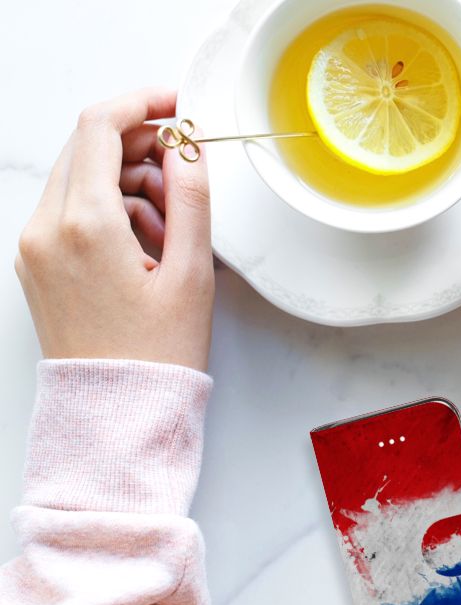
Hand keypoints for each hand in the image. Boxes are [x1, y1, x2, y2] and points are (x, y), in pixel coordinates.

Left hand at [15, 88, 213, 371]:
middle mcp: (46, 229)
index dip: (143, 103)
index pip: (101, 127)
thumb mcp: (191, 273)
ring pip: (81, 178)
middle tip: (185, 173)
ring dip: (129, 182)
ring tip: (173, 228)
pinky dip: (110, 209)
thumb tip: (188, 147)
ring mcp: (35, 246)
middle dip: (141, 147)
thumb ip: (192, 198)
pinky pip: (72, 210)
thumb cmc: (156, 354)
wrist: (117, 412)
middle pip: (88, 148)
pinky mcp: (37, 263)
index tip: (177, 105)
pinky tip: (147, 244)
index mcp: (85, 225)